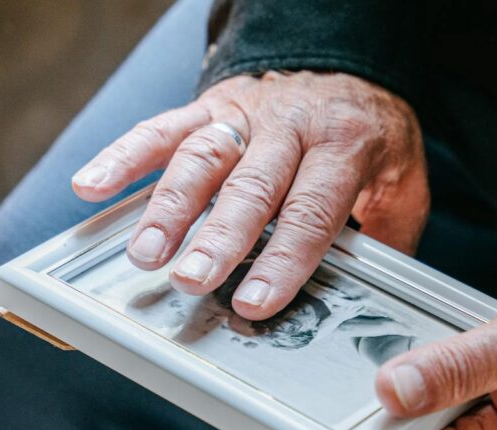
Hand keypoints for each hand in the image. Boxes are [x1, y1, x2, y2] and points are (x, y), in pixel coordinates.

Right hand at [72, 72, 428, 320]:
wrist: (347, 62)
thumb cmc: (369, 133)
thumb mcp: (404, 178)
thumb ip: (388, 232)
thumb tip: (368, 292)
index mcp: (342, 144)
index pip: (311, 209)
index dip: (284, 257)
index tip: (258, 300)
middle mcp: (289, 126)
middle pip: (251, 186)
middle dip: (219, 236)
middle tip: (193, 279)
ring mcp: (245, 114)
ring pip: (202, 157)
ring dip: (169, 207)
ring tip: (145, 253)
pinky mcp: (210, 106)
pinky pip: (162, 127)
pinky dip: (124, 155)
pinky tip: (92, 186)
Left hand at [374, 282, 496, 429]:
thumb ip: (456, 366)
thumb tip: (392, 391)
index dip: (377, 425)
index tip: (364, 383)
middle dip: (403, 404)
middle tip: (419, 354)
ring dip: (423, 397)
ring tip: (451, 358)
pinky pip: (447, 428)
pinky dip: (440, 397)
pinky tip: (461, 370)